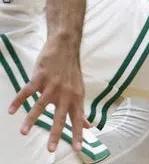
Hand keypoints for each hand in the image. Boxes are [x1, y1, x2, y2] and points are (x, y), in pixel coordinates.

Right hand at [8, 36, 85, 154]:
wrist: (65, 47)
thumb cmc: (71, 72)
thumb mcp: (79, 90)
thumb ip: (80, 110)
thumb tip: (88, 126)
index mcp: (76, 98)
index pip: (78, 119)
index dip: (78, 134)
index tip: (78, 149)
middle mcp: (65, 93)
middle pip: (60, 116)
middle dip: (56, 133)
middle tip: (51, 149)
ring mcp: (53, 85)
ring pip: (41, 105)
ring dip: (31, 119)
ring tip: (23, 132)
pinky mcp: (41, 77)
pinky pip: (28, 91)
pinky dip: (19, 100)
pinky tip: (11, 110)